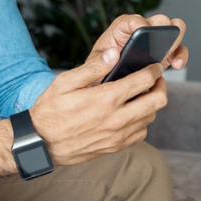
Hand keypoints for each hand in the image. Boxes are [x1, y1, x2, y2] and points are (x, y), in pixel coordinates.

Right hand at [30, 47, 167, 166]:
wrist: (40, 144)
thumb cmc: (50, 111)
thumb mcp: (65, 82)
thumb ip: (93, 68)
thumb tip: (114, 53)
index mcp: (106, 99)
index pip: (145, 80)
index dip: (153, 70)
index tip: (154, 65)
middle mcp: (117, 119)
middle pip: (157, 100)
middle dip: (160, 85)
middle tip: (154, 79)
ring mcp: (118, 136)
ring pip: (151, 117)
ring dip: (150, 104)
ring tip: (141, 95)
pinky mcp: (116, 147)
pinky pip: (141, 133)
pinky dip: (141, 121)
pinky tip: (130, 113)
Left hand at [86, 14, 188, 75]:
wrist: (108, 86)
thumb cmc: (100, 72)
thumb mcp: (93, 66)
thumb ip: (98, 62)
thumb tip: (113, 54)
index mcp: (121, 29)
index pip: (132, 19)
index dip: (138, 22)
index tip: (141, 30)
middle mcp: (142, 31)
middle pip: (158, 20)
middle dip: (162, 28)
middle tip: (160, 42)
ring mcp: (155, 42)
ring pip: (173, 30)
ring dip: (176, 41)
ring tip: (172, 56)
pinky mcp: (165, 55)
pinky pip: (178, 51)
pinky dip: (180, 56)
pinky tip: (176, 65)